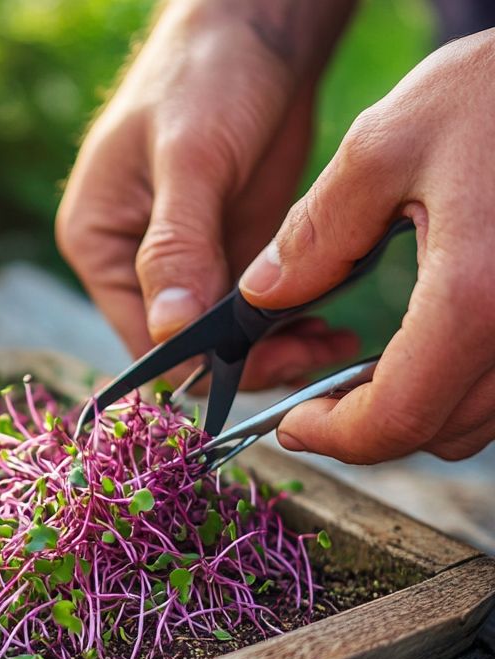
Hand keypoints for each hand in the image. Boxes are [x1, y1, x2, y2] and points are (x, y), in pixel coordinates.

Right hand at [57, 0, 359, 388]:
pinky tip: (327, 322)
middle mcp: (131, 261)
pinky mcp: (228, 248)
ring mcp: (184, 259)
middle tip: (311, 353)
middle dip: (243, 358)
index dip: (195, 359)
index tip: (262, 361)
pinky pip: (253, 307)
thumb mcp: (190, 160)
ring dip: (273, 346)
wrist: (260, 25)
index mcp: (97, 243)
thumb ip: (176, 247)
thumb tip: (167, 332)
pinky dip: (288, 322)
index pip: (139, 334)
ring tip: (330, 341)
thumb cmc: (207, 74)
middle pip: (181, 343)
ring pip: (222, 334)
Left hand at [239, 29, 494, 462]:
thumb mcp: (388, 144)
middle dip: (369, 426)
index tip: (294, 425)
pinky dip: (463, 381)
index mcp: (476, 299)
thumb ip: (316, 232)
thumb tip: (262, 294)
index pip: (395, 420)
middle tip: (321, 396)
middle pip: (439, 432)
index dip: (333, 438)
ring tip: (370, 370)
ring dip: (419, 409)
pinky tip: (432, 342)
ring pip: (481, 418)